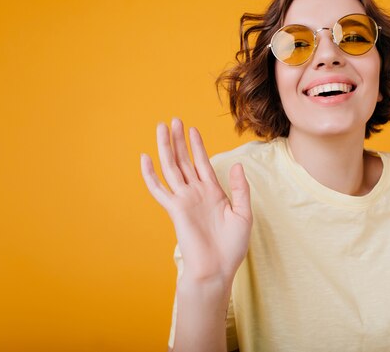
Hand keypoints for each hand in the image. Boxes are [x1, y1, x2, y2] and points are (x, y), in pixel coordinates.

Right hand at [140, 118, 251, 284]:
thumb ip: (240, 189)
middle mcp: (196, 193)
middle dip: (179, 140)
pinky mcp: (175, 210)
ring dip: (166, 148)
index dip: (197, 146)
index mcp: (212, 193)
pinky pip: (159, 189)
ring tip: (162, 128)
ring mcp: (184, 200)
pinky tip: (145, 158)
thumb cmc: (232, 246)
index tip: (192, 129)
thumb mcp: (244, 214)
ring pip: (172, 168)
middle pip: (184, 160)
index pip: (202, 163)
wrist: (217, 269)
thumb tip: (237, 165)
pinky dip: (150, 174)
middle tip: (174, 120)